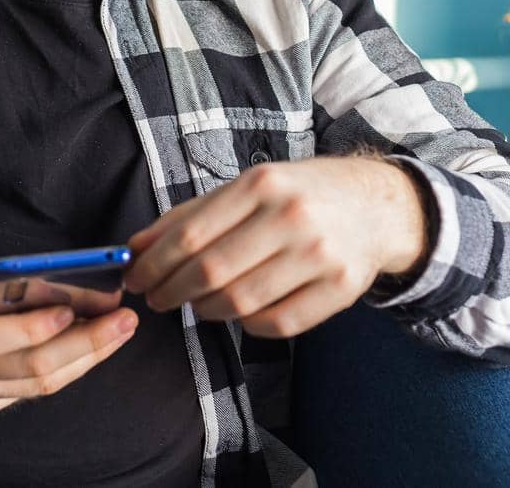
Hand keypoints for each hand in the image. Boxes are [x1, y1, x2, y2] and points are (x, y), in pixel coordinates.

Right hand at [0, 256, 138, 417]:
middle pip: (31, 369)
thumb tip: (60, 285)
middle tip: (125, 318)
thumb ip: (2, 278)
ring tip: (120, 330)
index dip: (34, 327)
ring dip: (88, 357)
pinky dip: (66, 367)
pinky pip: (32, 391)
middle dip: (87, 343)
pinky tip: (91, 346)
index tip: (73, 308)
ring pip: (41, 385)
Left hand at [122, 155, 426, 338]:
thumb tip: (136, 248)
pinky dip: (247, 325)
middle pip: (211, 271)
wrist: (375, 206)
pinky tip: (239, 311)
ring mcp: (319, 255)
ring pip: (240, 303)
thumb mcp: (247, 187)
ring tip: (197, 302)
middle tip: (157, 297)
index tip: (134, 278)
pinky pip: (276, 324)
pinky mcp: (339, 290)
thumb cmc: (298, 194)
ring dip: (205, 309)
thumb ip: (191, 215)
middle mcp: (292, 217)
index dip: (154, 264)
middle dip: (171, 291)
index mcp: (262, 184)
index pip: (191, 235)